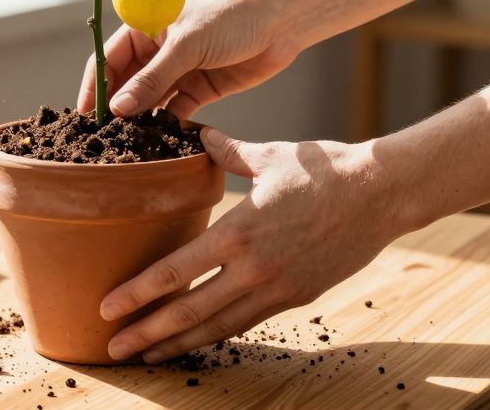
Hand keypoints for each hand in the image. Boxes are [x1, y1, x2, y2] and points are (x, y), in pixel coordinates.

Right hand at [78, 0, 298, 119]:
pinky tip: (160, 139)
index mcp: (146, 26)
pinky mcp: (201, 88)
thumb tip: (117, 108)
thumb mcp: (186, 47)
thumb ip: (151, 79)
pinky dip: (168, 124)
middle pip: (128, 82)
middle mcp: (158, 49)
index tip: (85, 114)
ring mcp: (179, 70)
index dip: (95, 85)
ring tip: (129, 143)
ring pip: (151, 99)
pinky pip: (176, 110)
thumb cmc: (231, 17)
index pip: (109, 58)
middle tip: (104, 137)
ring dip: (142, 118)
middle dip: (117, 107)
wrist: (282, 21)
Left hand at [100, 127, 400, 362]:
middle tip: (113, 347)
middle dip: (147, 333)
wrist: (381, 194)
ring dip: (178, 343)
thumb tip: (196, 135)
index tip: (108, 307)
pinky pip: (247, 322)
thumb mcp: (267, 156)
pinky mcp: (297, 297)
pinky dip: (216, 334)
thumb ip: (225, 151)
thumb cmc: (323, 169)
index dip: (138, 294)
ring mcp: (277, 288)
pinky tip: (195, 340)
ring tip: (147, 355)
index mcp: (239, 231)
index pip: (176, 272)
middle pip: (189, 311)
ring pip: (217, 326)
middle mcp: (254, 268)